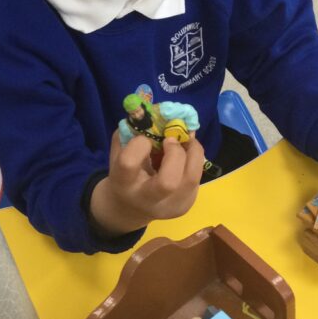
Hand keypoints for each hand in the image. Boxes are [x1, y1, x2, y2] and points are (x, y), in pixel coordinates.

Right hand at [90, 133, 204, 236]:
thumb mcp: (120, 151)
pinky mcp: (185, 205)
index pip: (129, 163)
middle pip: (168, 182)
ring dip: (193, 151)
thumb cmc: (125, 172)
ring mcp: (169, 206)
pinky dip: (194, 159)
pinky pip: (197, 176)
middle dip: (175, 153)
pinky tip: (186, 154)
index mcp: (123, 183)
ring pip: (191, 178)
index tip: (144, 139)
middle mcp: (146, 200)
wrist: (130, 206)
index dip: (139, 144)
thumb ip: (133, 132)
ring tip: (186, 140)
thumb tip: (158, 111)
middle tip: (171, 139)